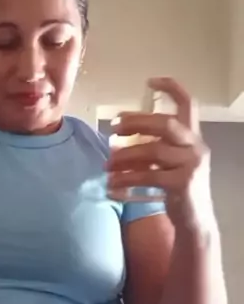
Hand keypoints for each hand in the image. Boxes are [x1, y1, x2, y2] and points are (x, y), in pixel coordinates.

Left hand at [106, 77, 213, 230]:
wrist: (194, 221)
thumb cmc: (178, 191)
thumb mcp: (169, 164)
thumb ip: (154, 149)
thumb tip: (117, 143)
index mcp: (193, 137)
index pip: (188, 104)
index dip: (171, 89)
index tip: (149, 82)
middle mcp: (196, 147)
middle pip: (165, 124)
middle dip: (136, 123)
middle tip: (113, 128)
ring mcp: (192, 164)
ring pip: (153, 151)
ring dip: (125, 157)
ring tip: (107, 164)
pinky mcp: (183, 183)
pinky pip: (149, 176)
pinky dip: (127, 179)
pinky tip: (113, 184)